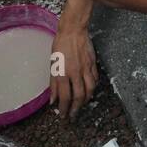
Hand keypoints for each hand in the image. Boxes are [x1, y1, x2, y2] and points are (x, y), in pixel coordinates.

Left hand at [49, 0, 97, 120]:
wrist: (73, 31)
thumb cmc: (60, 45)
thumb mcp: (52, 64)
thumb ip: (53, 83)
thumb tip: (53, 99)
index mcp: (63, 73)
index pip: (64, 97)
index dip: (64, 109)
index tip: (63, 115)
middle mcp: (75, 73)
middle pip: (79, 97)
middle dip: (76, 109)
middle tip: (73, 115)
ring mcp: (86, 69)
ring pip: (89, 90)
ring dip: (86, 100)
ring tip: (82, 104)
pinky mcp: (93, 64)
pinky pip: (94, 80)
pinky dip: (92, 87)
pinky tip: (89, 90)